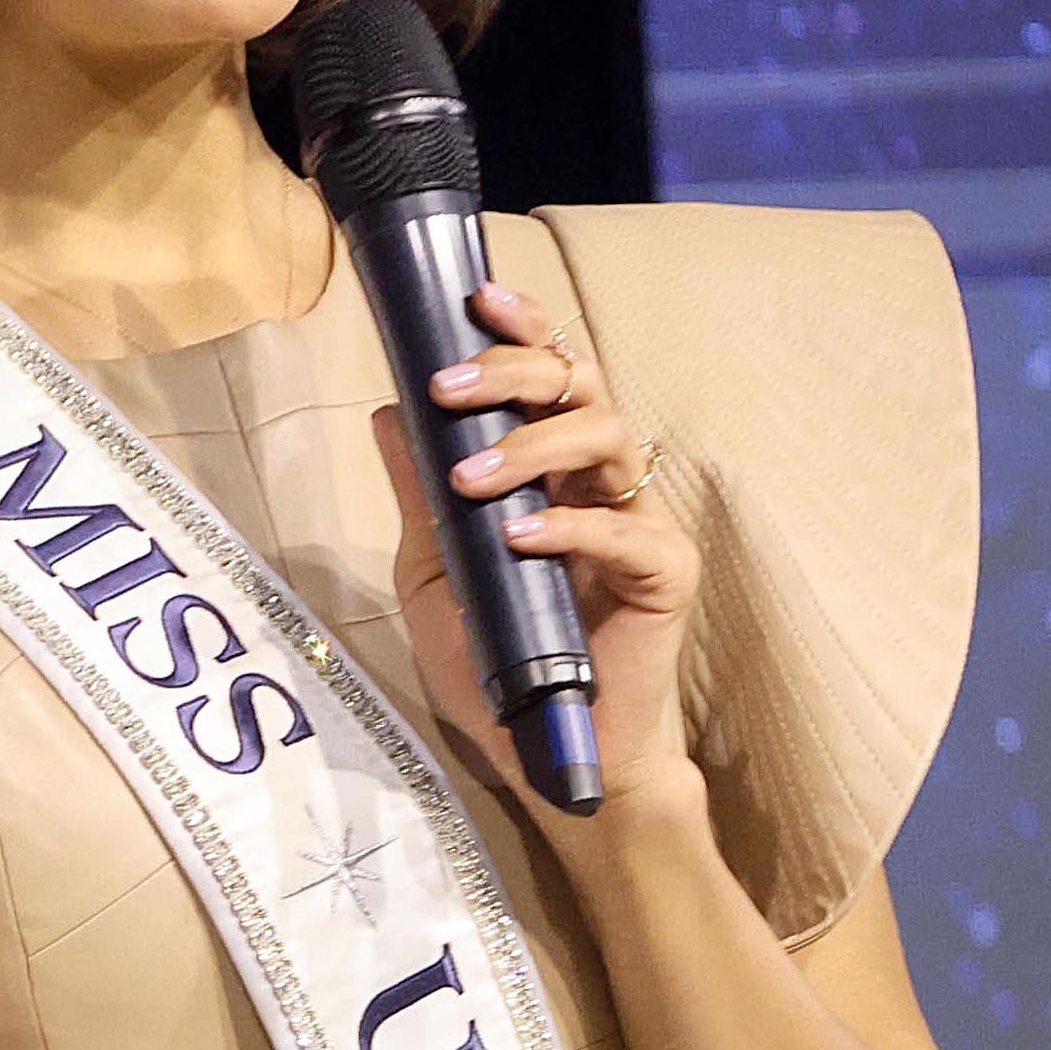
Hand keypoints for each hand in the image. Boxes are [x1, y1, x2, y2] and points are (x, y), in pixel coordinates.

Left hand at [375, 279, 699, 816]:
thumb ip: (419, 495)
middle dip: (514, 371)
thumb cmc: (497, 661)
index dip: (524, 330)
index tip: (479, 299)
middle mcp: (603, 482)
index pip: (550, 377)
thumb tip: (385, 412)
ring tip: (470, 479)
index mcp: (554, 470)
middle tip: (447, 388)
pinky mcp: (665, 574)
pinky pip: (626, 531)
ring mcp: (640, 522)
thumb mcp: (435, 572)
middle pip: (581, 385)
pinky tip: (518, 535)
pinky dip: (568, 526)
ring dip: (532, 445)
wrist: (548, 750)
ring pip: (608, 438)